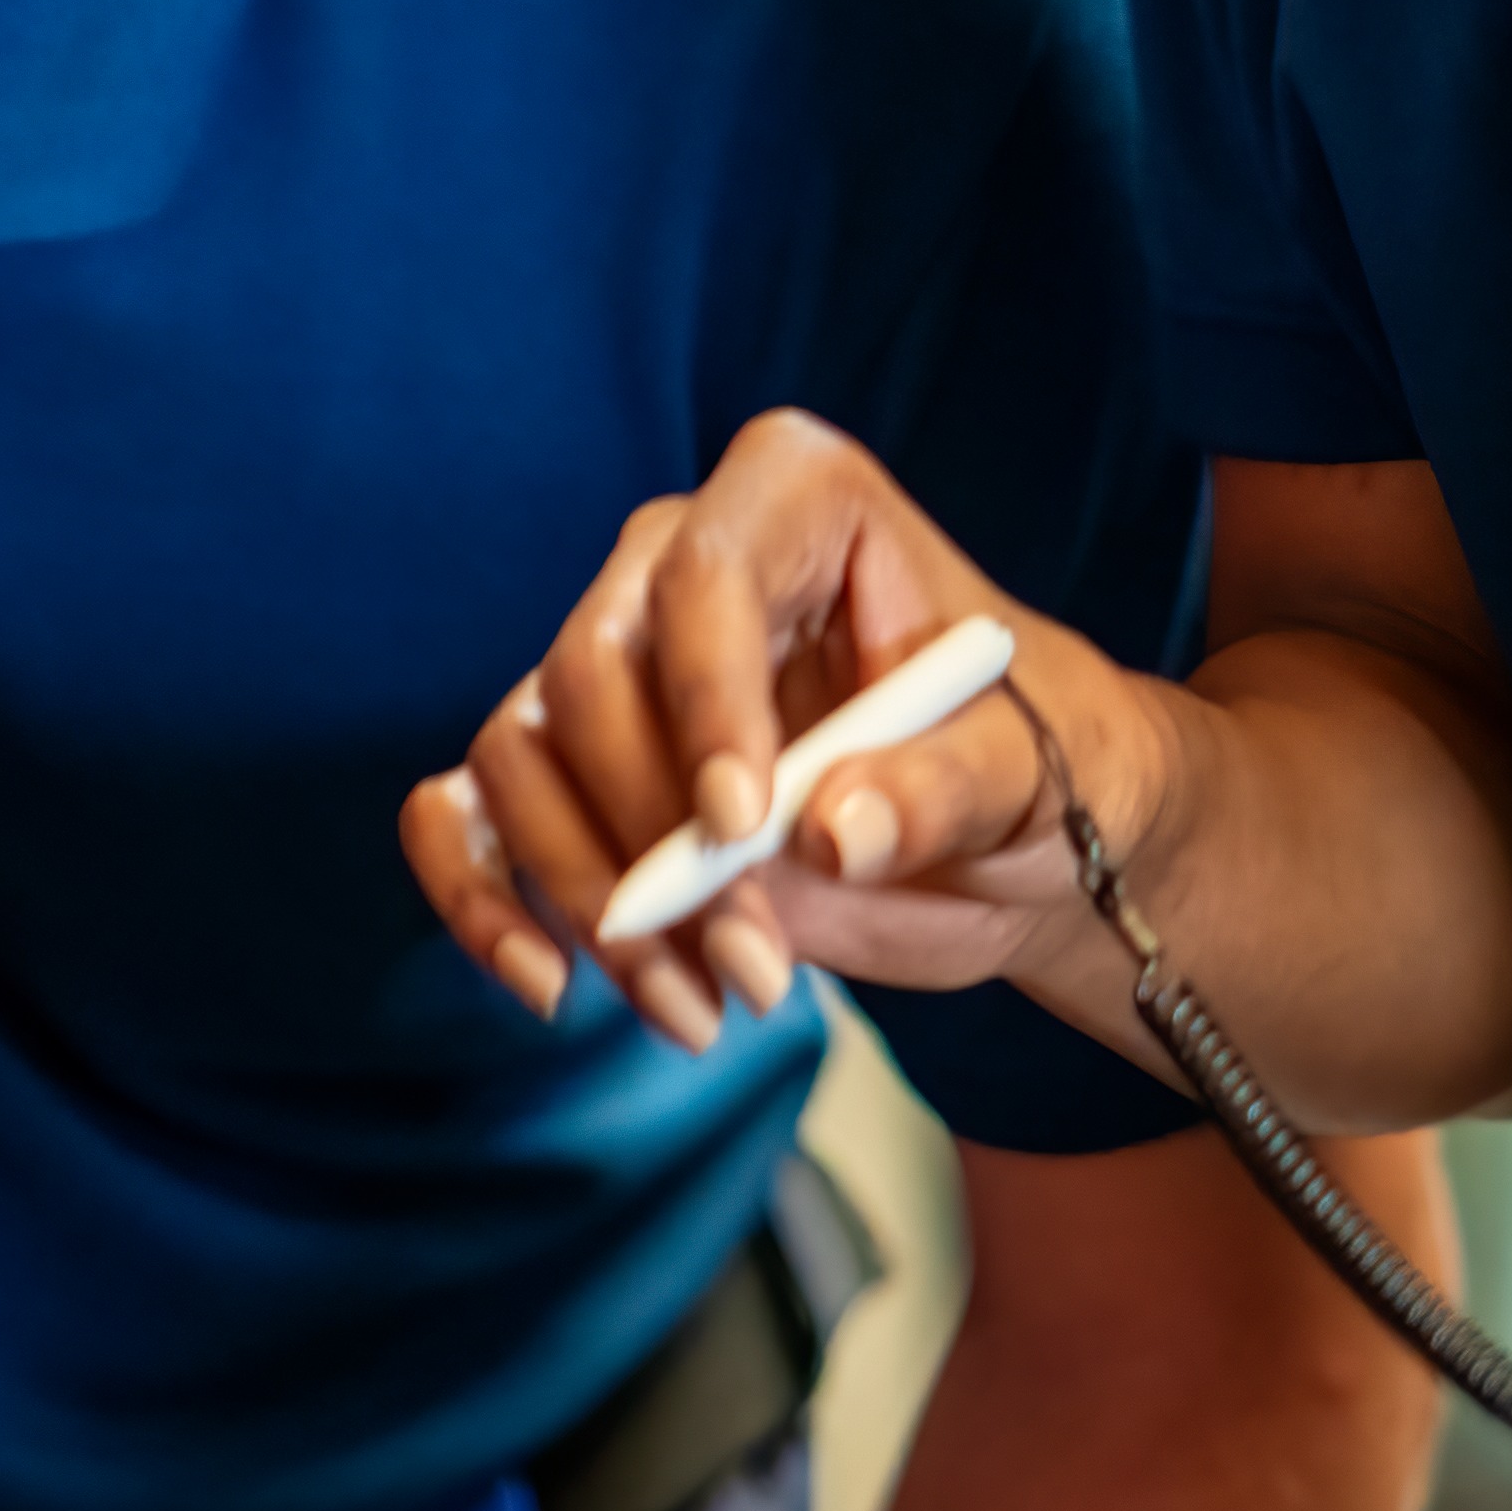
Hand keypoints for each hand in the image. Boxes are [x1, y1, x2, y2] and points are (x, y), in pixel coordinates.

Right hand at [400, 409, 1161, 1053]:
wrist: (1017, 847)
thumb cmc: (1045, 771)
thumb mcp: (1040, 777)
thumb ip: (948, 788)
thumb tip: (834, 829)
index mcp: (799, 504)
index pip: (705, 572)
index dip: (704, 697)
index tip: (740, 829)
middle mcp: (678, 566)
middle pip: (587, 672)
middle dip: (653, 836)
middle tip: (755, 967)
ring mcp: (614, 672)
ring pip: (519, 756)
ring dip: (591, 896)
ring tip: (704, 1006)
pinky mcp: (575, 777)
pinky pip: (466, 814)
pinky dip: (481, 898)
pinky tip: (545, 985)